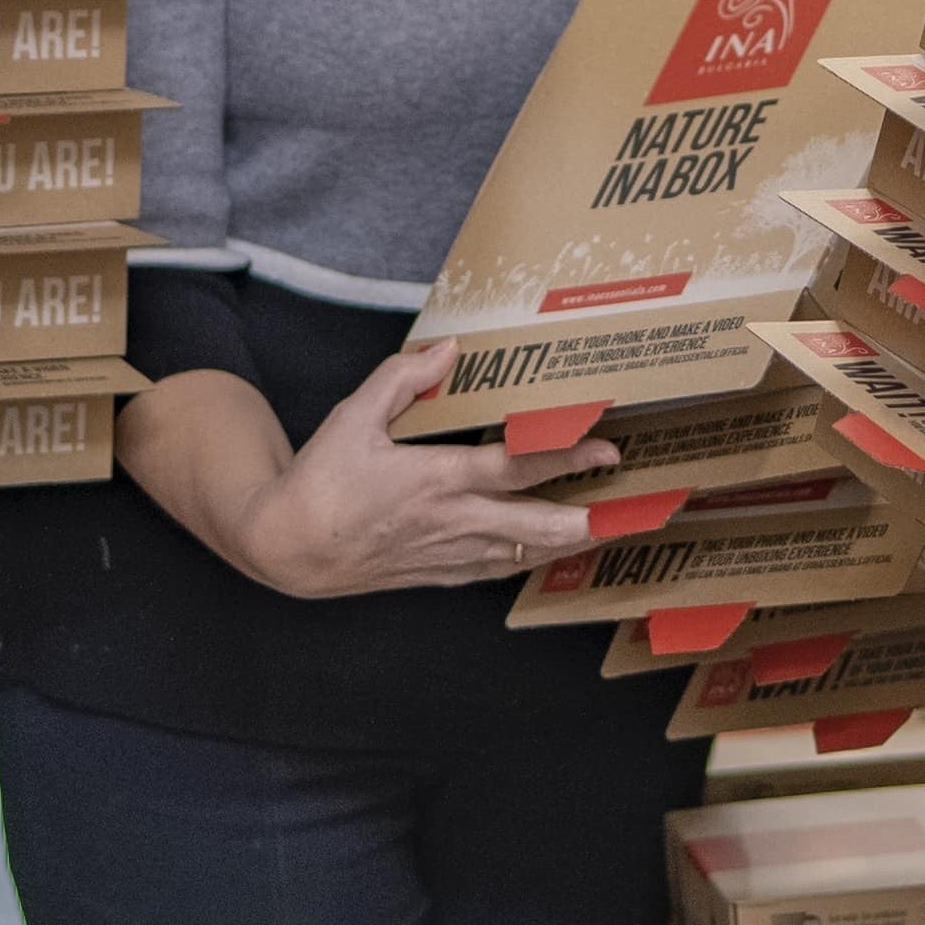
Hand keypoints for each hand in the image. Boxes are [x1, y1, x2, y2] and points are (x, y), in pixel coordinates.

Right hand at [204, 340, 619, 600]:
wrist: (288, 549)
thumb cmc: (319, 482)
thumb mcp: (352, 417)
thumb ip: (401, 380)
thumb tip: (446, 349)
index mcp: (436, 479)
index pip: (517, 468)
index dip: (567, 456)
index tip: (606, 446)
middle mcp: (453, 522)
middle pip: (539, 525)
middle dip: (592, 515)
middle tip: (636, 505)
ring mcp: (449, 554)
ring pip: (525, 553)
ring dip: (571, 541)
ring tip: (611, 528)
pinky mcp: (439, 575)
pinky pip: (497, 570)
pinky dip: (529, 560)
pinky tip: (549, 553)